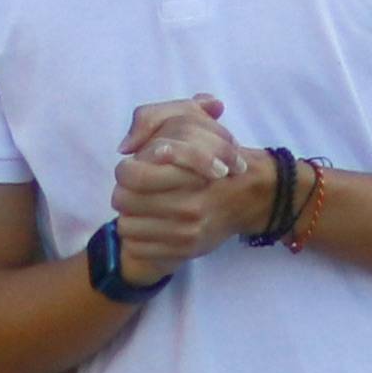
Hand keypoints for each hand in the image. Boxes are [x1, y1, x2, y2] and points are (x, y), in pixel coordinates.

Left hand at [107, 95, 267, 277]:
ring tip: (143, 208)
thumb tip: (124, 147)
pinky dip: (137, 238)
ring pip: (126, 226)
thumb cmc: (213, 159)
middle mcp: (189, 207)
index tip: (134, 168)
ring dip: (130, 216)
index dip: (126, 169)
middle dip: (125, 192)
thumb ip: (152, 121)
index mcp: (188, 175)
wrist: (249, 197)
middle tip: (136, 189)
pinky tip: (149, 226)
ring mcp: (187, 233)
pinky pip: (136, 248)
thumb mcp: (189, 125)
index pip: (130, 175)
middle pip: (123, 201)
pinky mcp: (185, 252)